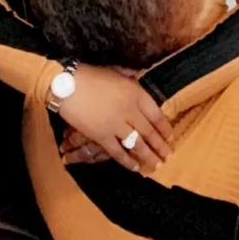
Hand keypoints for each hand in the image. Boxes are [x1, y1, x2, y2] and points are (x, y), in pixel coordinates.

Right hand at [57, 64, 173, 174]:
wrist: (67, 85)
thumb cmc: (91, 74)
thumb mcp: (117, 71)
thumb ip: (130, 78)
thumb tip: (137, 80)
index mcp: (135, 93)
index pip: (156, 114)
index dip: (165, 128)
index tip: (171, 137)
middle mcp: (130, 110)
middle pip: (149, 132)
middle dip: (160, 146)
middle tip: (168, 156)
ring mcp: (116, 125)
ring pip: (137, 145)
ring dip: (149, 156)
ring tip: (157, 165)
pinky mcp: (101, 137)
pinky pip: (118, 152)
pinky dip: (128, 162)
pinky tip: (136, 168)